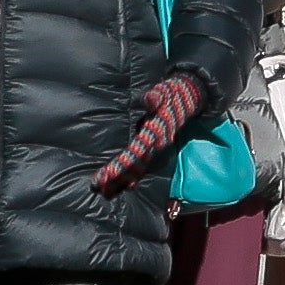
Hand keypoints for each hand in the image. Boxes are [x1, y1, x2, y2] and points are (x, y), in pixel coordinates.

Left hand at [94, 75, 202, 191]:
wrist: (186, 101)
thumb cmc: (169, 95)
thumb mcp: (163, 92)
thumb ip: (156, 96)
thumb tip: (150, 98)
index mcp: (155, 132)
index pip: (136, 151)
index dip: (122, 164)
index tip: (107, 174)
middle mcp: (156, 145)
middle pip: (135, 165)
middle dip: (117, 177)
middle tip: (98, 187)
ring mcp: (156, 149)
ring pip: (138, 169)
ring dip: (122, 180)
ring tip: (105, 191)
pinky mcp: (155, 150)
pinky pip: (143, 167)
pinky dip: (132, 177)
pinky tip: (122, 187)